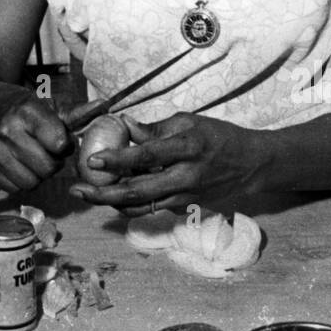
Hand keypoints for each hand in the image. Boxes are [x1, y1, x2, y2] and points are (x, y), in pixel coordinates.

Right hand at [0, 84, 72, 193]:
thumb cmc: (27, 110)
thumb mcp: (51, 106)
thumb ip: (77, 113)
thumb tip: (103, 105)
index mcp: (28, 111)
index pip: (59, 144)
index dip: (64, 147)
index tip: (60, 142)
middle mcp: (6, 128)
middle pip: (46, 168)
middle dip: (52, 164)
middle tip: (48, 154)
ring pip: (29, 183)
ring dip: (37, 176)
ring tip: (34, 160)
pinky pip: (12, 188)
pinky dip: (20, 182)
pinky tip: (19, 166)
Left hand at [71, 112, 269, 213]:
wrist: (251, 165)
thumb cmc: (219, 137)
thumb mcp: (190, 122)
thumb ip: (156, 128)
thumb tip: (124, 126)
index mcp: (188, 148)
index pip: (147, 156)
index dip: (118, 159)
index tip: (93, 159)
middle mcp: (186, 175)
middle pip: (138, 191)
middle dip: (104, 192)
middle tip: (79, 189)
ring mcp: (186, 195)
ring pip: (141, 206)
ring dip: (111, 202)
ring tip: (89, 194)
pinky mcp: (185, 206)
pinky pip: (152, 208)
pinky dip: (130, 204)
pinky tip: (113, 197)